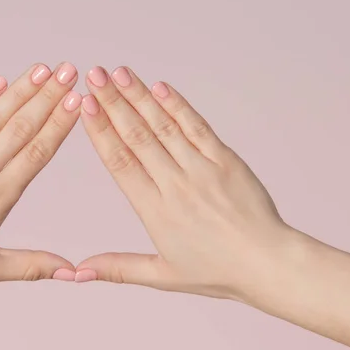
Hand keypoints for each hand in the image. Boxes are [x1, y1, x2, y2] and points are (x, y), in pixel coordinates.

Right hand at [76, 66, 289, 298]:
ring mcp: (202, 169)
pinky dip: (178, 106)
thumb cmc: (217, 271)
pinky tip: (160, 87)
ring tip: (119, 73)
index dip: (100, 131)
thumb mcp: (162, 275)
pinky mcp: (226, 160)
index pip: (120, 163)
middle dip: (112, 103)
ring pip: (164, 126)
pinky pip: (197, 127)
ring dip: (140, 97)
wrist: (269, 264)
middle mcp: (175, 185)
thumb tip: (79, 271)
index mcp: (155, 211)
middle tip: (94, 76)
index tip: (85, 106)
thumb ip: (119, 268)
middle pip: (137, 136)